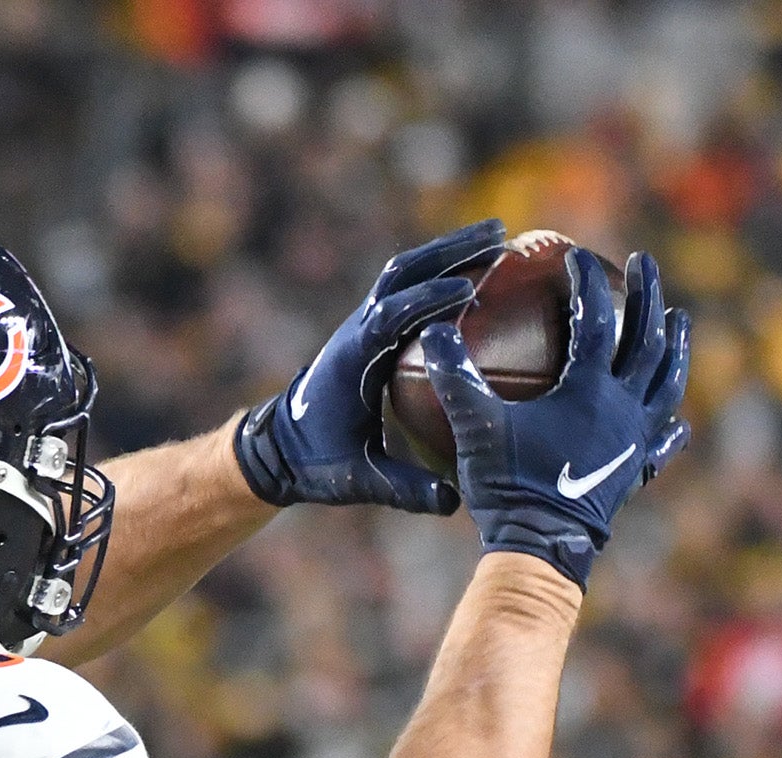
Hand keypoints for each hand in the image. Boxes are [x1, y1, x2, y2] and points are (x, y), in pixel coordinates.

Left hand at [232, 221, 506, 513]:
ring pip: (405, 270)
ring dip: (448, 249)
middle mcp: (356, 330)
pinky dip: (441, 267)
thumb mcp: (360, 480)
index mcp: (352, 361)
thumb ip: (404, 490)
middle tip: (500, 234)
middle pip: (401, 275)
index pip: (388, 319)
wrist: (281, 446)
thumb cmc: (319, 463)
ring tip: (497, 234)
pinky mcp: (372, 323)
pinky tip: (479, 263)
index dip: (426, 301)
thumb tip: (453, 500)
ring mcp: (363, 321)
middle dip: (449, 252)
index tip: (467, 288)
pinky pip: (408, 284)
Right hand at [418, 247, 690, 585]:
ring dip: (676, 348)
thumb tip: (435, 329)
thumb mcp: (476, 428)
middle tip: (643, 263)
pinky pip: (662, 444)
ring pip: (668, 383)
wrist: (543, 547)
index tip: (573, 253)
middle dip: (648, 295)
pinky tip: (677, 422)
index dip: (584, 282)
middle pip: (647, 339)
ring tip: (680, 320)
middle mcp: (623, 409)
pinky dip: (671, 428)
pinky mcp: (635, 473)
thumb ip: (455, 376)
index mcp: (588, 390)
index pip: (594, 319)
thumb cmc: (509, 486)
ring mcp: (635, 442)